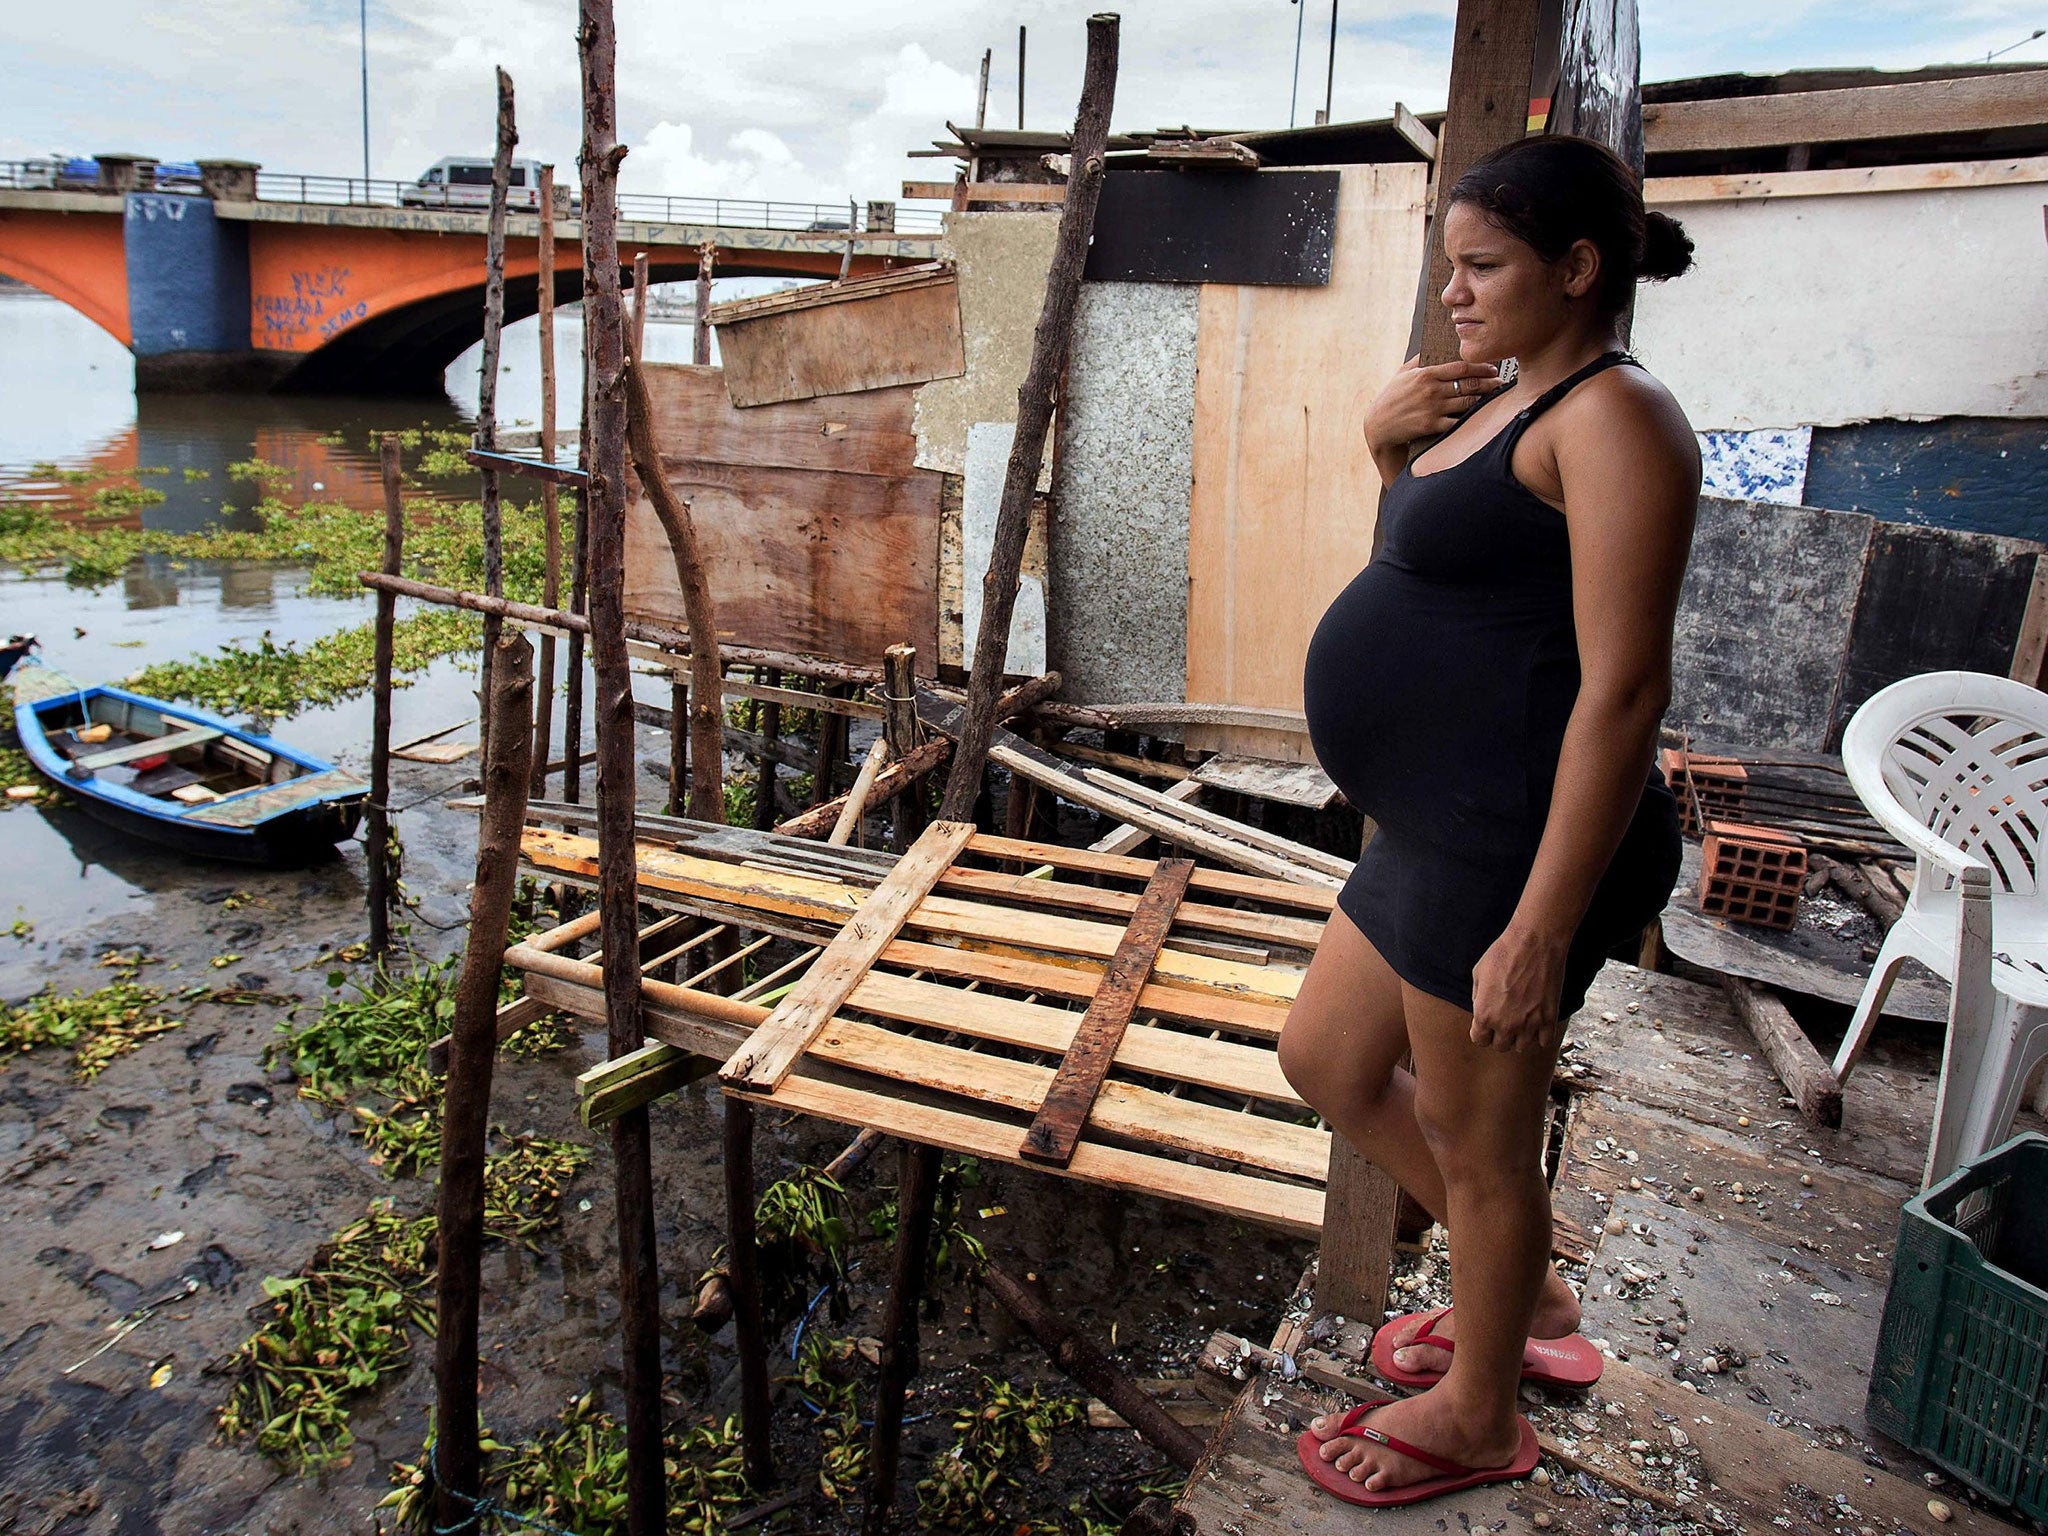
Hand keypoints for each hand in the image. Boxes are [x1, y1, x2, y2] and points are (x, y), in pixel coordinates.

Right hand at [1363, 355, 1503, 458]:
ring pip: (1468, 402)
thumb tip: (1434, 349)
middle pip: (1469, 384)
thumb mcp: (1402, 373)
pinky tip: (1479, 415)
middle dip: (1489, 382)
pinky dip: (1470, 418)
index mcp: (1426, 374)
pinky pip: (1458, 421)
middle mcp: (1431, 390)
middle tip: (1500, 382)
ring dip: (1484, 399)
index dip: (1481, 366)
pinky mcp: (1432, 426)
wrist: (1378, 425)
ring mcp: (1433, 409)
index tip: (1492, 368)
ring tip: (1494, 397)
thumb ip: (1419, 360)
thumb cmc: (1390, 397)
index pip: (1461, 367)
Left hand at [1469, 923, 1567, 1052]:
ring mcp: (1529, 1024)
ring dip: (1520, 1037)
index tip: (1486, 1025)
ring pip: (1522, 1047)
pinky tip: (1538, 1024)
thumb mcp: (1478, 973)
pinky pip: (1544, 1042)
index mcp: (1484, 1015)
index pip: (1479, 1040)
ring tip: (1521, 1022)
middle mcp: (1506, 1025)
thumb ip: (1478, 997)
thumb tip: (1481, 1008)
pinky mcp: (1549, 1019)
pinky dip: (1541, 1036)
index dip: (1482, 1032)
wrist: (1534, 944)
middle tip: (1504, 1021)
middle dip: (1500, 1035)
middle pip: (1501, 1046)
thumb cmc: (1503, 954)